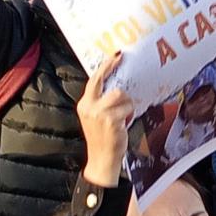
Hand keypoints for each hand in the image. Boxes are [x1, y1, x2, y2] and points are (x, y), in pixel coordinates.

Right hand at [78, 53, 132, 188]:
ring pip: (120, 94)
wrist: (102, 159)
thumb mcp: (97, 117)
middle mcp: (89, 106)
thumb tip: (117, 86)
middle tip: (122, 61)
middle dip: (113, 70)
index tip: (115, 56)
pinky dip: (130, 113)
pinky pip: (128, 107)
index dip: (105, 66)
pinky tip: (126, 122)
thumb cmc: (103, 138)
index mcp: (84, 104)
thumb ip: (101, 103)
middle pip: (104, 81)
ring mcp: (99, 113)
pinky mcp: (111, 119)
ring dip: (127, 103)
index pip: (94, 80)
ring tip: (126, 113)